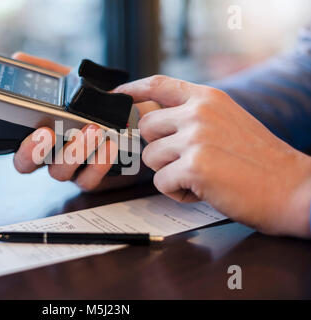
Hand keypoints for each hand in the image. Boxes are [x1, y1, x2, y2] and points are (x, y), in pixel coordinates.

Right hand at [0, 52, 151, 190]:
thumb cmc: (93, 100)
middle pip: (26, 165)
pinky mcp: (92, 175)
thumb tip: (17, 60)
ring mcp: (69, 167)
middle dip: (33, 151)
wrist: (130, 114)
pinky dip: (98, 163)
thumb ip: (42, 73)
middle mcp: (48, 154)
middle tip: (46, 133)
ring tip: (88, 131)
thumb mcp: (66, 81)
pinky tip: (108, 144)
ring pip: (58, 173)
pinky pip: (88, 180)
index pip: (4, 144)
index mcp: (36, 134)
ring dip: (72, 153)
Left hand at [113, 75, 310, 237]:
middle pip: (146, 128)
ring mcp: (196, 138)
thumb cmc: (257, 159)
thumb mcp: (226, 121)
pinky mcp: (194, 166)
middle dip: (158, 149)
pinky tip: (202, 190)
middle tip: (184, 161)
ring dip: (169, 173)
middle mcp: (199, 112)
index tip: (116, 95)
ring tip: (200, 177)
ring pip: (150, 158)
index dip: (132, 89)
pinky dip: (177, 192)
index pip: (159, 84)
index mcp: (208, 98)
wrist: (291, 187)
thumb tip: (151, 118)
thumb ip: (192, 115)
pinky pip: (161, 183)